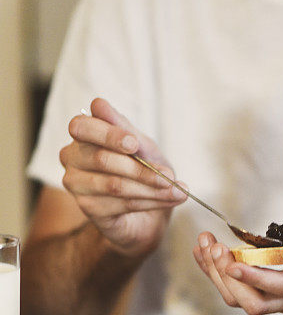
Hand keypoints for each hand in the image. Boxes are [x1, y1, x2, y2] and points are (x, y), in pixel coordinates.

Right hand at [60, 97, 185, 255]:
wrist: (148, 210)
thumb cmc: (143, 170)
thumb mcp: (142, 147)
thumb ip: (124, 129)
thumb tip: (98, 104)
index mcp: (83, 135)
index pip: (82, 127)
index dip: (109, 134)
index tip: (134, 143)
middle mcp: (72, 157)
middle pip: (101, 159)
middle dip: (141, 169)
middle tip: (169, 175)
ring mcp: (76, 185)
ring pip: (115, 185)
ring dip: (152, 188)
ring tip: (177, 190)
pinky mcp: (88, 209)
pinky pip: (121, 204)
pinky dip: (150, 202)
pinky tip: (168, 199)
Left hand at [193, 217, 282, 314]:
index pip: (282, 289)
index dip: (257, 280)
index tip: (233, 263)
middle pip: (252, 303)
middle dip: (228, 279)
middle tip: (214, 247)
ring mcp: (277, 297)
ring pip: (238, 300)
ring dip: (215, 274)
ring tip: (204, 244)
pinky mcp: (265, 290)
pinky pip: (234, 289)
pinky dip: (215, 271)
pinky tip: (203, 251)